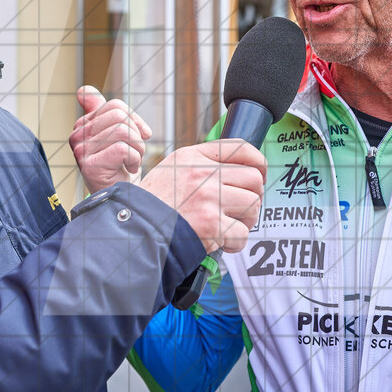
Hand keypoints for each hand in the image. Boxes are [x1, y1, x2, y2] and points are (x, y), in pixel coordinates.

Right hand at [69, 85, 152, 193]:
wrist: (121, 198)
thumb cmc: (120, 166)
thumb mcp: (113, 135)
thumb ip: (102, 111)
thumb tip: (82, 90)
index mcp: (83, 124)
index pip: (115, 106)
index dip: (134, 120)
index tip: (142, 134)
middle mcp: (77, 135)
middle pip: (119, 116)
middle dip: (136, 135)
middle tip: (135, 153)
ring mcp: (81, 150)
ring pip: (123, 131)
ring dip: (137, 149)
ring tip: (131, 161)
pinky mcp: (89, 165)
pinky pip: (123, 149)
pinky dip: (134, 160)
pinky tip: (128, 170)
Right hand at [139, 139, 265, 253]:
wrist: (133, 231)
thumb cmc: (152, 205)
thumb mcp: (171, 170)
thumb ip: (200, 165)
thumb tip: (237, 169)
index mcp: (193, 156)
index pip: (240, 148)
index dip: (257, 162)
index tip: (258, 174)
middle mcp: (202, 174)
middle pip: (253, 179)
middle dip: (253, 197)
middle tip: (240, 209)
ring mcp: (208, 198)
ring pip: (253, 205)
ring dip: (246, 221)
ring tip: (229, 226)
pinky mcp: (211, 225)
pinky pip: (242, 233)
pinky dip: (235, 243)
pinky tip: (221, 242)